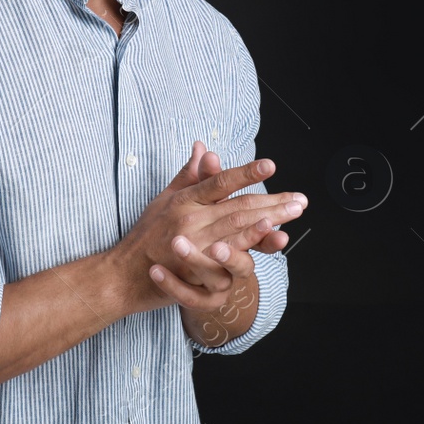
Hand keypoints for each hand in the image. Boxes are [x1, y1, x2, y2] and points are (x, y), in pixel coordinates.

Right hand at [111, 142, 306, 314]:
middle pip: (238, 207)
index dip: (246, 173)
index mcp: (184, 200)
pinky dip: (251, 247)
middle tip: (299, 199)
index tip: (270, 165)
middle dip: (272, 201)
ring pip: (238, 229)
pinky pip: (229, 259)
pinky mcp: (197, 271)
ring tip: (292, 214)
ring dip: (270, 221)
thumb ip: (189, 175)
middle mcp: (190, 220)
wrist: (123, 275)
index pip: (219, 182)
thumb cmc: (145, 235)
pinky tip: (270, 240)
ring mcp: (194, 246)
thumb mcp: (164, 199)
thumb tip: (203, 147)